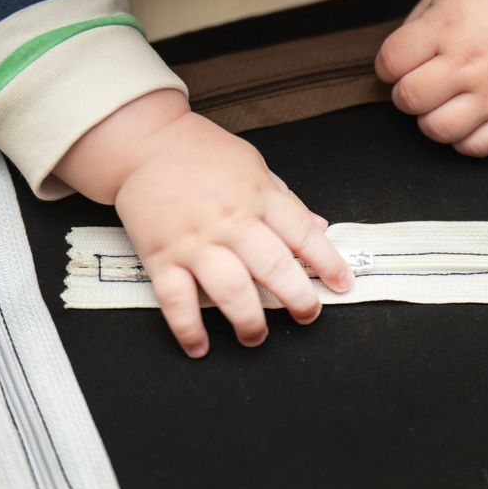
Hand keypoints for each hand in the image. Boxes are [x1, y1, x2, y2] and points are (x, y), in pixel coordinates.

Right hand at [55, 90, 353, 356]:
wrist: (144, 142)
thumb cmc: (203, 154)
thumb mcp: (255, 167)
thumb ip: (286, 202)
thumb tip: (319, 229)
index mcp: (259, 197)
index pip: (303, 234)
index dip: (328, 262)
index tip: (342, 284)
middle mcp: (231, 221)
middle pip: (273, 266)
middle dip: (297, 298)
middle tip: (308, 315)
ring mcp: (195, 242)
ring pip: (230, 290)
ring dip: (248, 321)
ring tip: (256, 336)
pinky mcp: (161, 257)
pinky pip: (176, 300)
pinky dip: (188, 328)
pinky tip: (199, 346)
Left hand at [375, 0, 487, 155]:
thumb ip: (412, 32)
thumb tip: (391, 69)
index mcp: (444, 29)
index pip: (391, 62)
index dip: (387, 67)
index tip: (399, 65)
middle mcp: (468, 63)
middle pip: (411, 100)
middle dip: (406, 96)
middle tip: (421, 86)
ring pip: (439, 130)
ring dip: (432, 121)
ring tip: (442, 105)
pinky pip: (477, 147)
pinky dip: (465, 140)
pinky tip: (467, 120)